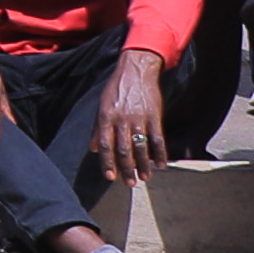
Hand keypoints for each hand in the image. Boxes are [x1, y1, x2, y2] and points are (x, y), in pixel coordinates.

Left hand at [88, 51, 171, 190]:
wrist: (136, 69)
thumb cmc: (116, 88)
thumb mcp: (101, 105)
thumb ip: (97, 128)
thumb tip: (92, 149)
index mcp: (106, 117)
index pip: (105, 145)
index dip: (107, 162)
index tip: (110, 177)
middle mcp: (122, 119)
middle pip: (123, 149)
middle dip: (126, 169)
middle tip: (129, 183)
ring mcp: (139, 118)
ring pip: (141, 147)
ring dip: (143, 164)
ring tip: (145, 178)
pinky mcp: (155, 115)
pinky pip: (157, 138)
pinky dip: (159, 153)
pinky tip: (161, 164)